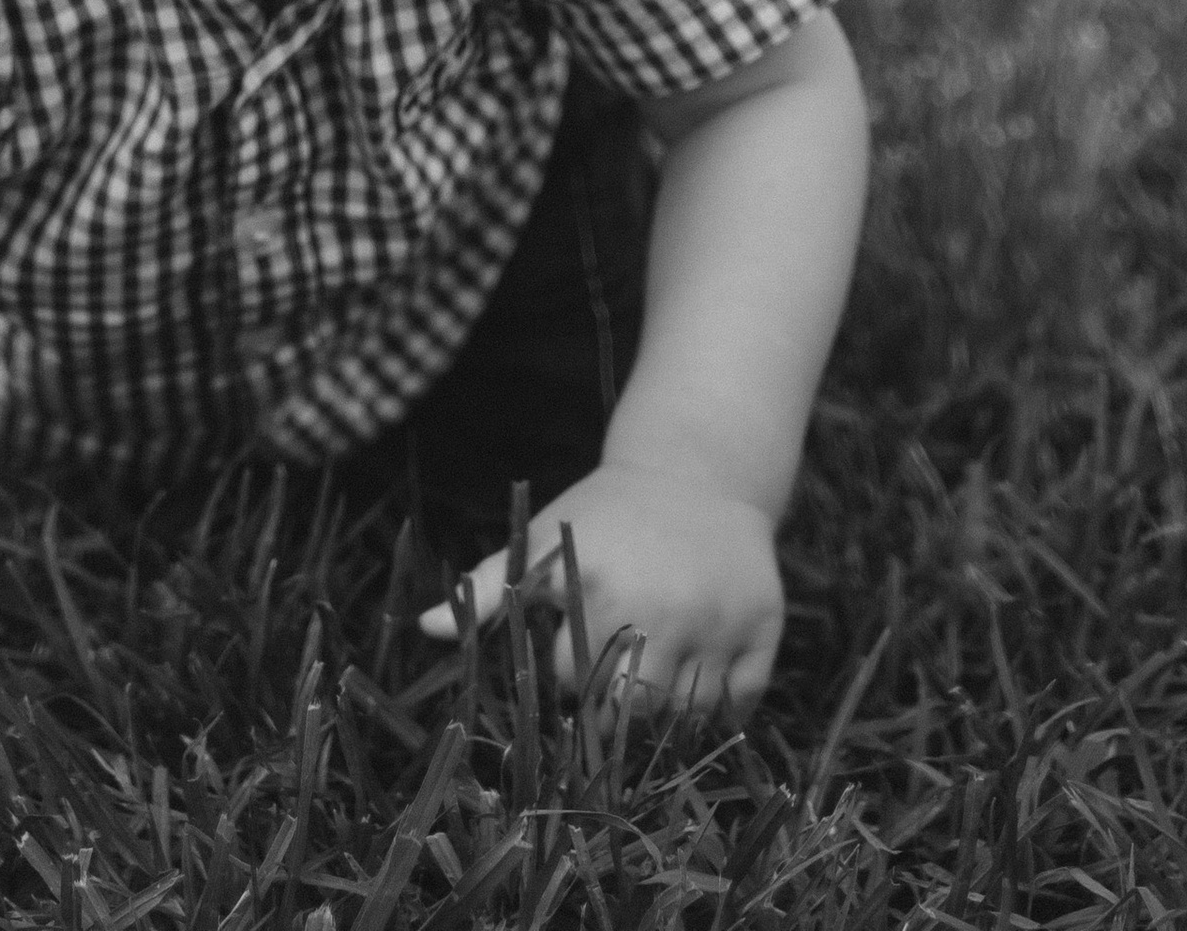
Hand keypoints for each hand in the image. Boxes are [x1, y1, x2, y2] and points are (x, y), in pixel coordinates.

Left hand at [417, 462, 784, 714]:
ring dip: (669, 715)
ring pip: (688, 715)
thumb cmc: (606, 515)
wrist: (698, 471)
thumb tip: (424, 629)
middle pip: (634, 712)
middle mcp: (663, 605)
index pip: (575, 687)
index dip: (571, 683)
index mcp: (600, 586)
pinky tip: (699, 680)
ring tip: (655, 678)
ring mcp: (718, 618)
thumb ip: (486, 587)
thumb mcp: (544, 539)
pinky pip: (740, 702)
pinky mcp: (762, 625)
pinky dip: (720, 707)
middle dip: (619, 712)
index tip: (575, 665)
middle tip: (617, 685)